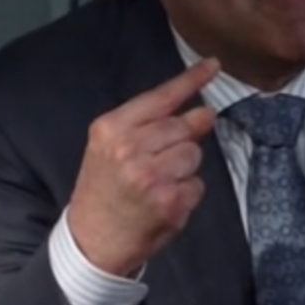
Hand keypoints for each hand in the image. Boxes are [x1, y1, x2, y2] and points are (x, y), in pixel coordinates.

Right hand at [65, 58, 220, 276]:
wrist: (91, 240)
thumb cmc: (102, 189)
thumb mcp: (108, 147)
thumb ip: (148, 125)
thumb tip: (202, 112)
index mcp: (111, 129)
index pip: (161, 97)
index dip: (191, 80)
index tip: (213, 65)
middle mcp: (130, 149)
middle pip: (184, 126)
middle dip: (183, 139)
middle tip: (163, 159)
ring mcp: (152, 176)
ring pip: (194, 154)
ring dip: (185, 167)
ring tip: (158, 182)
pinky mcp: (171, 202)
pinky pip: (197, 185)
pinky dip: (187, 193)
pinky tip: (164, 201)